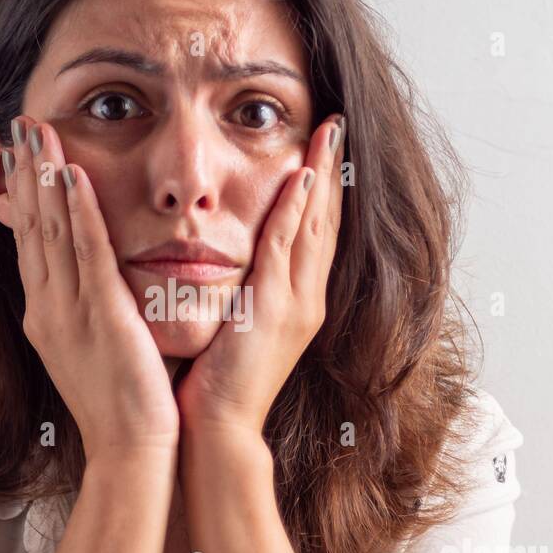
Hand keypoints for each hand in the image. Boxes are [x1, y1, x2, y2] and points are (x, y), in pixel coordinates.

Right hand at [6, 115, 179, 461]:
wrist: (130, 450)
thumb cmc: (122, 405)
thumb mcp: (94, 349)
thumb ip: (90, 310)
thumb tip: (96, 283)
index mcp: (47, 315)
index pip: (31, 242)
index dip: (23, 196)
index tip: (18, 155)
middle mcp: (48, 307)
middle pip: (31, 227)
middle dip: (24, 173)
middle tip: (16, 124)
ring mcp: (69, 311)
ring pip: (52, 230)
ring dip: (44, 176)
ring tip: (36, 131)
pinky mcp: (101, 315)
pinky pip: (87, 252)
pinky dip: (78, 211)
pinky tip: (73, 176)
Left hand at [176, 113, 345, 440]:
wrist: (218, 429)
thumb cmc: (216, 384)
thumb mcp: (234, 326)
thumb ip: (240, 292)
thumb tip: (226, 262)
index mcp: (296, 302)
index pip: (314, 232)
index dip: (321, 188)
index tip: (323, 147)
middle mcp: (306, 298)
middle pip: (326, 220)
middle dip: (333, 170)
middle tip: (337, 123)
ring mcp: (296, 304)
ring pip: (315, 226)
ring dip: (323, 175)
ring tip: (328, 132)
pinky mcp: (275, 310)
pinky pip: (287, 249)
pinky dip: (297, 211)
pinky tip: (300, 176)